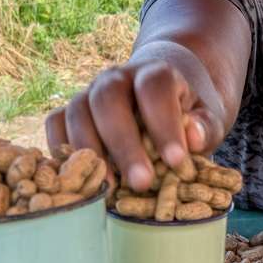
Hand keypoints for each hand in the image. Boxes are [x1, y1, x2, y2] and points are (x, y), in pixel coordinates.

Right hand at [45, 56, 223, 192]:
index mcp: (155, 73)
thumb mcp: (207, 116)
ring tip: (110, 188)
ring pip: (77, 111)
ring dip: (90, 152)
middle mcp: (117, 77)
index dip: (164, 124)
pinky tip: (80, 178)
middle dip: (123, 144)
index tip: (177, 161)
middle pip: (108, 99)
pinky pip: (55, 124)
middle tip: (141, 183)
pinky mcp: (70, 111)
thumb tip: (193, 137)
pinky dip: (61, 150)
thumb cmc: (185, 112)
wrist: (159, 92)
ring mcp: (89, 92)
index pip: (155, 88)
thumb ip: (205, 126)